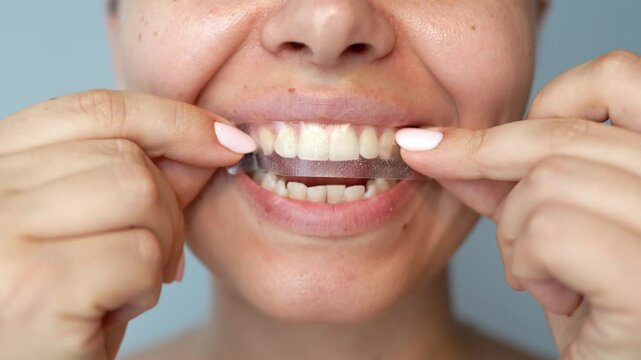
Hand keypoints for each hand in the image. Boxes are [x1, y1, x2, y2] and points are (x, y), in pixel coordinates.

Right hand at [0, 90, 254, 358]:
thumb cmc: (58, 308)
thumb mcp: (95, 230)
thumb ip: (146, 178)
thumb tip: (217, 136)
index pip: (96, 109)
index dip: (172, 118)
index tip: (227, 137)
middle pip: (128, 157)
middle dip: (167, 210)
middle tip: (149, 262)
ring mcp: (1, 235)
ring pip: (141, 196)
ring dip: (157, 251)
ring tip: (120, 288)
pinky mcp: (33, 286)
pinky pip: (140, 257)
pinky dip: (144, 290)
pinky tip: (106, 314)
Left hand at [398, 50, 640, 358]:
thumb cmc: (601, 313)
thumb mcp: (560, 232)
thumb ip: (517, 184)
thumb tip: (445, 146)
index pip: (619, 78)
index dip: (548, 104)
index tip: (489, 138)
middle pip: (563, 134)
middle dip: (493, 170)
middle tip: (492, 220)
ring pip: (549, 179)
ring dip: (517, 231)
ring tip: (541, 274)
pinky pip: (552, 229)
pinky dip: (530, 261)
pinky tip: (556, 297)